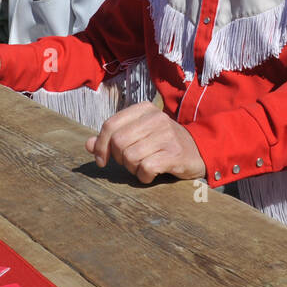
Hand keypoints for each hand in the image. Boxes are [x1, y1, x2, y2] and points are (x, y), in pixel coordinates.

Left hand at [85, 102, 205, 182]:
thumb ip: (113, 138)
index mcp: (144, 109)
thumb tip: (88, 144)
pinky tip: (151, 174)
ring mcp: (166, 135)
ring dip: (132, 168)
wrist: (198, 150)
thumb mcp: (138, 135)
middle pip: (118, 142)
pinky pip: (145, 168)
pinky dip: (144, 176)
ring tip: (143, 166)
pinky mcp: (174, 154)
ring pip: (130, 156)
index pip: (110, 125)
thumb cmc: (163, 143)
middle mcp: (156, 118)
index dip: (100, 145)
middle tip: (129, 163)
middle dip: (118, 158)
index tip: (101, 160)